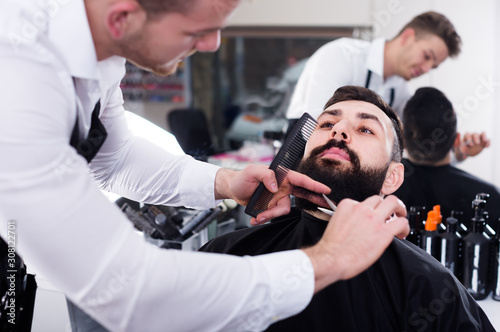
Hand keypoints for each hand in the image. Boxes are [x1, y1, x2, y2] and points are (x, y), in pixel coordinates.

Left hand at [214, 165, 329, 223]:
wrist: (233, 189)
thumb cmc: (242, 177)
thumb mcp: (252, 171)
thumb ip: (265, 175)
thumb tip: (276, 186)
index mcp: (282, 176)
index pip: (301, 180)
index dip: (314, 185)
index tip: (326, 190)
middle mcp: (283, 187)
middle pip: (303, 193)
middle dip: (314, 199)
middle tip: (326, 205)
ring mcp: (278, 198)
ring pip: (283, 210)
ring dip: (271, 215)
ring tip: (258, 216)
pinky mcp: (271, 207)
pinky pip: (273, 216)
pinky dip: (264, 218)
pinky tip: (255, 218)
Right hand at [301, 195, 408, 292]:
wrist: (331, 259)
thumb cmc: (331, 247)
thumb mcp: (336, 223)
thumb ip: (349, 218)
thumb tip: (360, 224)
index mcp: (348, 205)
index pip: (365, 202)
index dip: (371, 210)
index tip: (373, 217)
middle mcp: (361, 208)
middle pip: (380, 198)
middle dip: (388, 204)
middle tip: (393, 212)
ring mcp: (373, 218)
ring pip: (393, 203)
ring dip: (400, 209)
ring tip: (401, 217)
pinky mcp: (383, 231)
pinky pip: (401, 222)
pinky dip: (404, 227)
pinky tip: (401, 234)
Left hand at [454, 132, 489, 160]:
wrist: (464, 154)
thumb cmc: (460, 150)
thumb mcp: (457, 147)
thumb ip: (457, 141)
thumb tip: (458, 132)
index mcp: (465, 137)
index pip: (467, 135)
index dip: (469, 139)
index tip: (471, 145)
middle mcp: (472, 137)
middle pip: (475, 134)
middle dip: (476, 138)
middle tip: (477, 143)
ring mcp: (478, 139)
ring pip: (482, 135)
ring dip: (484, 137)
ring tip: (485, 141)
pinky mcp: (483, 143)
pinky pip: (487, 140)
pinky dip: (488, 142)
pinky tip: (487, 146)